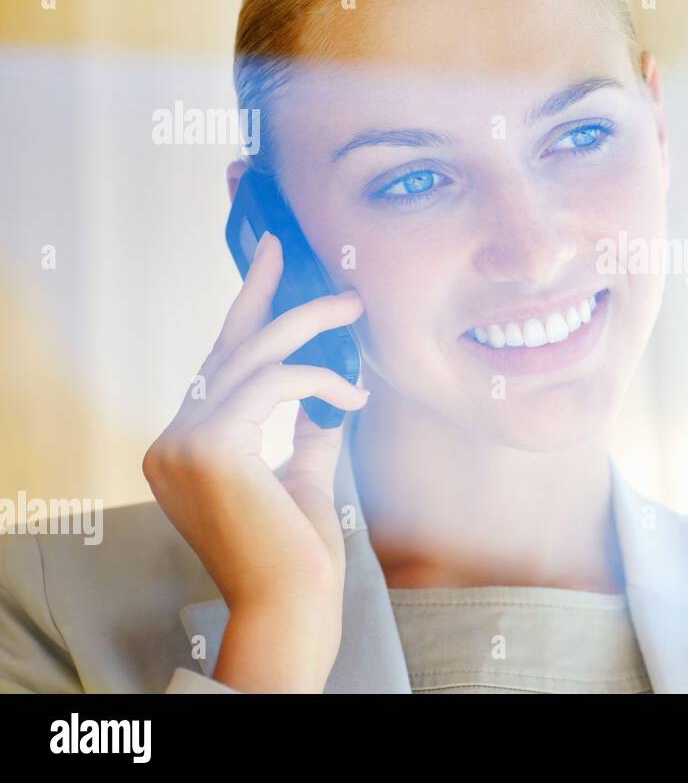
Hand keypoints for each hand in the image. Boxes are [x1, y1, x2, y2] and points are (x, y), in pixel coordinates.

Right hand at [143, 232, 368, 690]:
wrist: (293, 608)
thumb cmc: (299, 553)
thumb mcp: (302, 474)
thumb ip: (307, 427)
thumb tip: (330, 386)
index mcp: (182, 447)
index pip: (218, 365)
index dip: (247, 311)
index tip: (270, 263)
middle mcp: (169, 439)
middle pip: (227, 348)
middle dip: (263, 291)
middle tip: (287, 244)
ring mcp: (180, 442)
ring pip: (252, 355)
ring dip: (310, 325)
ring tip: (354, 310)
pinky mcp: (209, 447)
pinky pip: (274, 382)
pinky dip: (320, 379)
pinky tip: (353, 397)